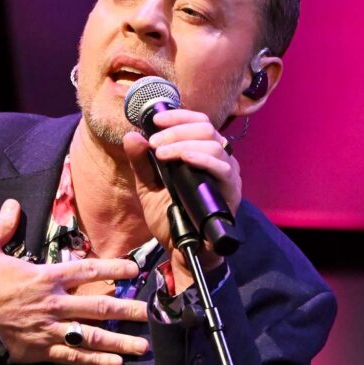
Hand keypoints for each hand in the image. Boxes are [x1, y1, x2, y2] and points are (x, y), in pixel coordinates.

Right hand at [0, 199, 149, 364]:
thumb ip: (3, 225)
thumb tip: (13, 203)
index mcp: (44, 277)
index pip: (86, 271)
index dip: (112, 270)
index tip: (134, 270)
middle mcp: (53, 304)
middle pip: (98, 307)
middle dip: (127, 309)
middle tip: (151, 312)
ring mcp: (48, 329)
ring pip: (92, 336)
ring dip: (120, 340)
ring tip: (144, 345)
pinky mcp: (40, 350)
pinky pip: (73, 356)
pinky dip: (95, 361)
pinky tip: (115, 363)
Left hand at [122, 109, 240, 292]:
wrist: (181, 248)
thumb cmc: (170, 215)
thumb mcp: (148, 186)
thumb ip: (141, 162)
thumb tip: (132, 135)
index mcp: (200, 152)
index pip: (197, 121)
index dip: (178, 115)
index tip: (155, 120)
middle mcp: (218, 158)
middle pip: (205, 128)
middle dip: (176, 130)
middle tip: (154, 142)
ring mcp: (227, 174)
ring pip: (213, 143)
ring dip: (183, 143)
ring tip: (161, 153)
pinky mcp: (231, 191)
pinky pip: (222, 167)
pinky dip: (201, 158)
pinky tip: (183, 157)